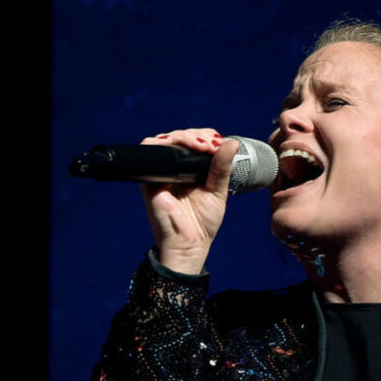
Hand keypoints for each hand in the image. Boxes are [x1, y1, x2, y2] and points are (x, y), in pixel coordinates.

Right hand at [139, 129, 238, 274]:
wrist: (188, 244)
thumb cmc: (202, 222)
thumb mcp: (218, 191)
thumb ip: (222, 167)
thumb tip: (232, 142)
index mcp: (192, 170)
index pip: (197, 141)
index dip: (207, 137)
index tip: (218, 145)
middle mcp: (175, 168)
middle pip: (182, 137)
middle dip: (197, 135)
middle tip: (210, 146)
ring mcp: (161, 172)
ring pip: (166, 140)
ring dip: (184, 136)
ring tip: (200, 146)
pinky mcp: (149, 178)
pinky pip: (149, 150)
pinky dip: (161, 143)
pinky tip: (180, 147)